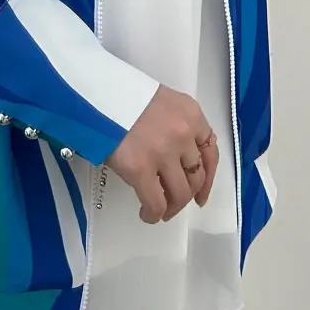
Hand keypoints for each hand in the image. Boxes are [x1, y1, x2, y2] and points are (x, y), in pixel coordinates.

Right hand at [108, 86, 219, 223]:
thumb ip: (177, 127)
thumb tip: (178, 162)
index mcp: (192, 115)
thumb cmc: (126, 96)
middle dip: (186, 196)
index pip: (211, 153)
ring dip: (171, 208)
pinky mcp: (141, 169)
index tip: (201, 196)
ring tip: (160, 211)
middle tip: (173, 203)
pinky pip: (156, 203)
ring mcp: (164, 153)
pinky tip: (146, 215)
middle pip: (196, 177)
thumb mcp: (164, 104)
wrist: (99, 94)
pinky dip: (153, 215)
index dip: (208, 180)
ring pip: (180, 194)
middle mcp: (184, 134)